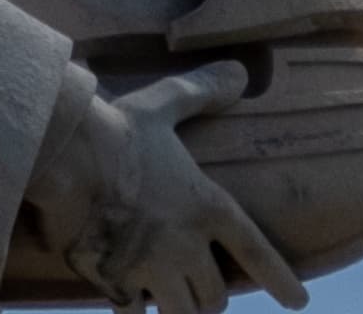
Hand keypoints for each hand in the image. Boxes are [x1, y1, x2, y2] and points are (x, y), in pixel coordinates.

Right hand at [28, 64, 305, 313]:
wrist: (64, 154)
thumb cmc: (115, 128)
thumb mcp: (162, 104)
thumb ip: (200, 91)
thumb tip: (240, 72)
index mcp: (206, 206)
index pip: (256, 252)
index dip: (280, 279)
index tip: (298, 300)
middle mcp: (187, 245)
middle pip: (216, 297)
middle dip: (211, 296)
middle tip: (202, 287)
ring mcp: (153, 268)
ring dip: (180, 308)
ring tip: (172, 299)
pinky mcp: (117, 280)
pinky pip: (134, 309)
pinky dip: (133, 303)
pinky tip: (125, 292)